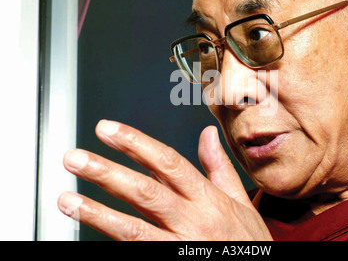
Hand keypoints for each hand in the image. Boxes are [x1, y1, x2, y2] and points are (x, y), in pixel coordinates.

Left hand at [57, 120, 272, 240]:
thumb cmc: (248, 241)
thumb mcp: (240, 201)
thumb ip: (219, 167)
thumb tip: (208, 134)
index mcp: (208, 198)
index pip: (168, 163)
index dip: (136, 144)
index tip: (108, 130)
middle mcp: (192, 220)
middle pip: (145, 191)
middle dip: (107, 173)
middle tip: (75, 159)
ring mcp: (180, 246)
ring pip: (134, 228)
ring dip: (97, 212)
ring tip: (67, 200)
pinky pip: (137, 252)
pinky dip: (113, 241)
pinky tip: (90, 231)